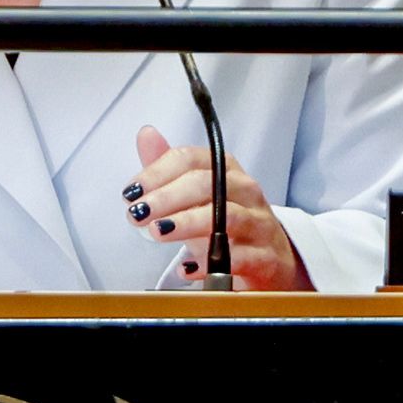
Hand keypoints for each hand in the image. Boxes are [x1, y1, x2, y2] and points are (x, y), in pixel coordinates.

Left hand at [120, 122, 310, 291]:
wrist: (271, 262)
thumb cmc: (228, 227)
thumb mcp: (196, 198)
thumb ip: (169, 169)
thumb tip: (146, 134)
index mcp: (226, 170)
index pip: (191, 160)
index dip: (157, 173)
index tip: (132, 192)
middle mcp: (246, 191)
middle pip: (206, 184)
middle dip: (167, 197)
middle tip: (138, 213)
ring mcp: (259, 224)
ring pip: (226, 216)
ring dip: (187, 223)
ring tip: (158, 232)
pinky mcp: (266, 257)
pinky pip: (239, 258)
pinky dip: (211, 263)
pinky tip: (187, 268)